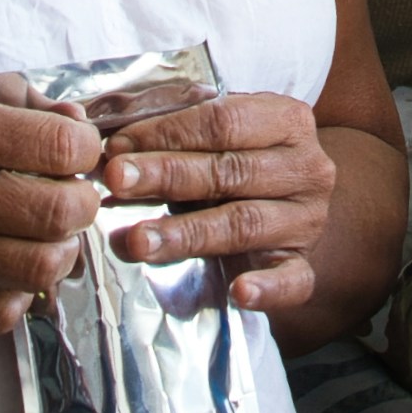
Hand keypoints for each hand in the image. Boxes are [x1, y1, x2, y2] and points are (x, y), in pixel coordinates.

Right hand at [0, 76, 105, 333]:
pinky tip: (5, 270)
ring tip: (44, 236)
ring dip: (58, 253)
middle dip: (83, 202)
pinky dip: (16, 296)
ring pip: (38, 271)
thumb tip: (63, 121)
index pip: (60, 146)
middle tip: (69, 193)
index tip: (75, 147)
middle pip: (61, 213)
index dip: (84, 146)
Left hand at [88, 92, 340, 316]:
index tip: (117, 145)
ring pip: (244, 225)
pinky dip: (266, 288)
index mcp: (286, 121)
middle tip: (115, 182)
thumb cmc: (238, 164)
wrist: (289, 205)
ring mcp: (307, 220)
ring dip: (186, 234)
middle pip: (229, 171)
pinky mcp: (304, 265)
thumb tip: (104, 138)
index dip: (167, 132)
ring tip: (137, 240)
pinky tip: (238, 292)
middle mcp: (305, 168)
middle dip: (166, 175)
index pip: (224, 120)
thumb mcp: (215, 140)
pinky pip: (293, 280)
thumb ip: (172, 135)